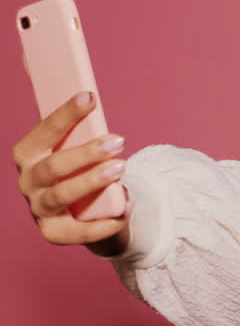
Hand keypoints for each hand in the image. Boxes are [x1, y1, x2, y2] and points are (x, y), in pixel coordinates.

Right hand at [13, 91, 131, 252]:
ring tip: (121, 169)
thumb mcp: (79, 148)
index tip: (90, 96)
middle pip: (53, 167)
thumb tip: (88, 93)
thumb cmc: (83, 172)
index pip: (43, 133)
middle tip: (119, 141)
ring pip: (62, 195)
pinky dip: (104, 221)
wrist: (89, 215)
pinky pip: (79, 231)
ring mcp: (39, 209)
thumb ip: (79, 127)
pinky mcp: (54, 233)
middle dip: (86, 153)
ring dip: (92, 180)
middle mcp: (28, 182)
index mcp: (28, 156)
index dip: (65, 114)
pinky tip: (125, 208)